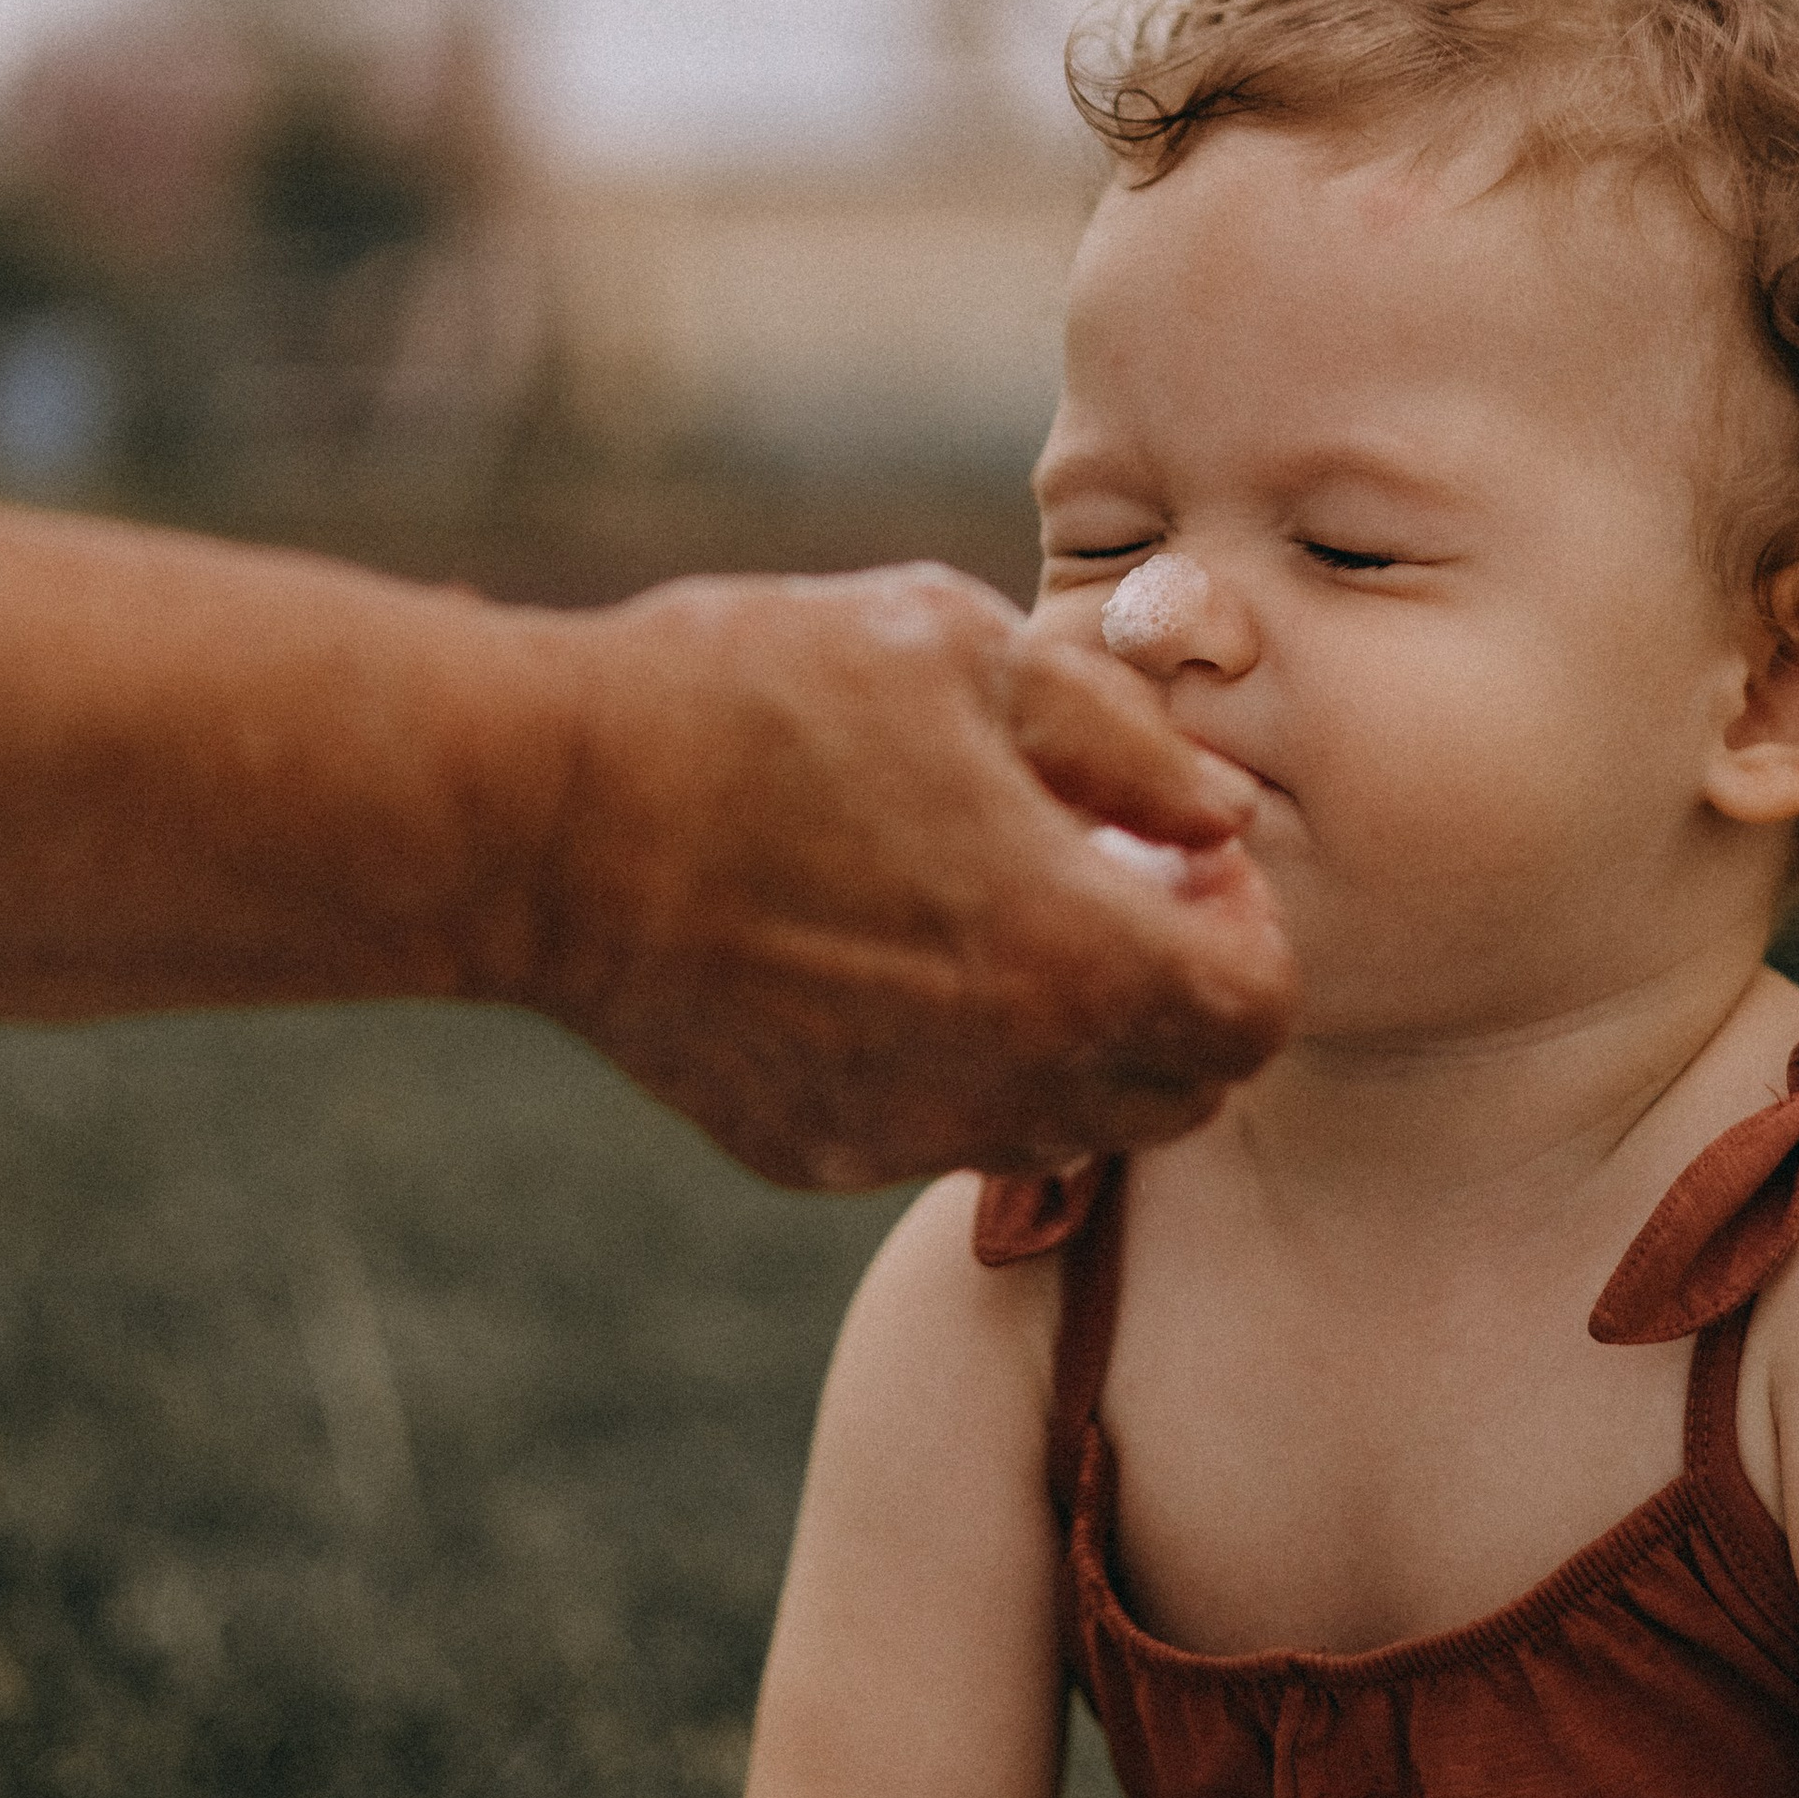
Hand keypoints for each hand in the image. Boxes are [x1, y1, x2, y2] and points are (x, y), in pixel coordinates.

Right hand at [525, 563, 1294, 1187]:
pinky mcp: (810, 1148)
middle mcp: (1003, 1077)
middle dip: (1183, 995)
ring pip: (1068, 1124)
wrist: (541, 813)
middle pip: (1183, 1094)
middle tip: (1114, 883)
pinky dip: (966, 1062)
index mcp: (1068, 953)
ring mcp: (901, 1128)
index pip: (1257, 1013)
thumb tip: (1218, 813)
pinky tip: (890, 952)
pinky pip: (946, 1126)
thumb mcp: (962, 649)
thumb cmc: (753, 697)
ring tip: (998, 909)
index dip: (1250, 928)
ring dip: (1081, 1035)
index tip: (1183, 855)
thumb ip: (1122, 740)